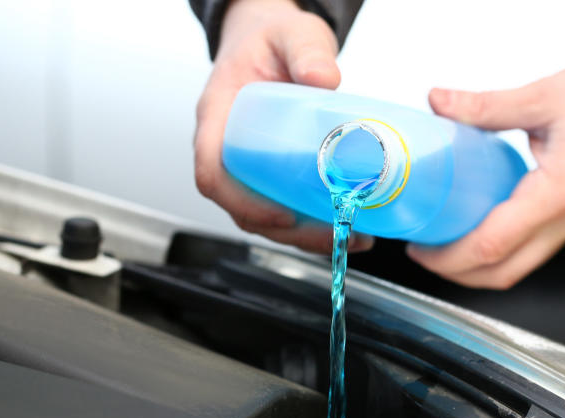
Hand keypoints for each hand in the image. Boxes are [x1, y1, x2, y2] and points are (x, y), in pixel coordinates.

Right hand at [193, 0, 373, 252]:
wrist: (272, 39)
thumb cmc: (270, 38)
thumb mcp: (291, 34)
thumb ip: (307, 51)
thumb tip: (325, 79)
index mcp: (217, 116)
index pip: (212, 174)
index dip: (242, 203)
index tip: (281, 217)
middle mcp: (226, 147)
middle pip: (243, 208)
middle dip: (288, 232)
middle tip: (334, 233)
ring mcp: (247, 164)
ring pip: (265, 216)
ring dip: (305, 236)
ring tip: (352, 237)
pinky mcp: (270, 172)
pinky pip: (284, 206)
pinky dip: (313, 223)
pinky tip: (350, 225)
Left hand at [406, 60, 564, 288]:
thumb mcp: (548, 95)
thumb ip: (487, 105)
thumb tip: (439, 101)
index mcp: (558, 194)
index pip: (492, 245)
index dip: (447, 255)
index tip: (419, 245)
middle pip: (502, 274)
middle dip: (456, 273)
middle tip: (423, 251)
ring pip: (518, 268)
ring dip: (477, 267)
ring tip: (444, 242)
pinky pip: (532, 251)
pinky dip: (499, 251)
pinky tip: (478, 225)